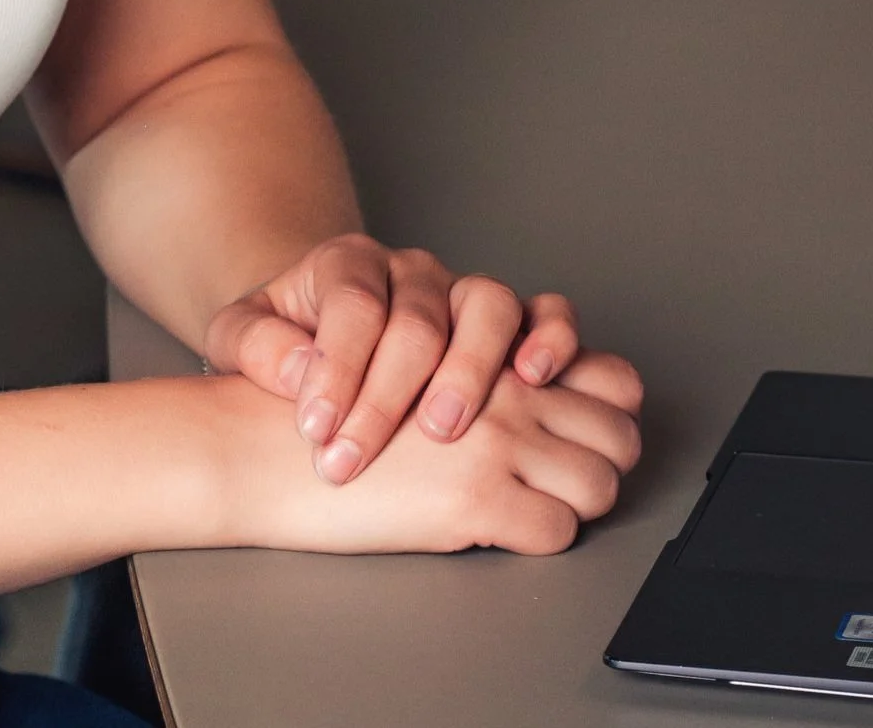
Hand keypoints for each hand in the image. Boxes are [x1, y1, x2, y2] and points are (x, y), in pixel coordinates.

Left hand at [201, 234, 587, 481]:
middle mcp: (411, 271)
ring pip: (488, 307)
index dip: (336, 369)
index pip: (351, 306)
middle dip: (386, 397)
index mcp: (346, 263)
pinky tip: (535, 379)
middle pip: (417, 319)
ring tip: (444, 429)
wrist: (322, 321)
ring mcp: (462, 292)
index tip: (317, 432)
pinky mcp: (507, 323)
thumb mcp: (240, 333)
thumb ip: (255, 345)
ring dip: (471, 370)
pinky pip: (545, 312)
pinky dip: (550, 339)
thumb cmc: (287, 338)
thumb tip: (301, 372)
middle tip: (356, 458)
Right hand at [211, 352, 645, 556]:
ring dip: (578, 497)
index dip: (602, 393)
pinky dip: (539, 535)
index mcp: (479, 337)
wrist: (255, 444)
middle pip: (617, 425)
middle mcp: (500, 386)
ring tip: (538, 498)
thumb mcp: (386, 350)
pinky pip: (555, 530)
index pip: (593, 360)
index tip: (575, 413)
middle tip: (567, 466)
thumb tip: (539, 377)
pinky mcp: (474, 500)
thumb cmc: (314, 400)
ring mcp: (494, 442)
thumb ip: (461, 353)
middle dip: (604, 452)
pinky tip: (499, 526)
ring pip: (598, 480)